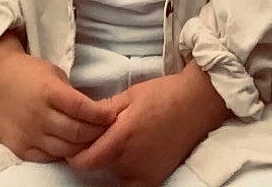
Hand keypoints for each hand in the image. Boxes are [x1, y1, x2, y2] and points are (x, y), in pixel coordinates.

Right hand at [0, 35, 115, 161]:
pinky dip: (63, 153)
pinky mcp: (20, 148)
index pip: (83, 109)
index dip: (101, 115)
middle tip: (107, 130)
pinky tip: (71, 147)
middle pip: (77, 132)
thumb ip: (71, 94)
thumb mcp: (53, 73)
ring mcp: (29, 134)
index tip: (112, 115)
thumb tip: (93, 112)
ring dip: (83, 146)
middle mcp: (39, 115)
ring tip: (93, 141)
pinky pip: (48, 157)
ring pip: (66, 149)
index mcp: (49, 92)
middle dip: (97, 133)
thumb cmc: (27, 72)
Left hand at [69, 63, 228, 186]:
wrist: (196, 104)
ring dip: (111, 162)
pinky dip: (126, 174)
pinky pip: (131, 184)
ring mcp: (144, 175)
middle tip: (102, 135)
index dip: (76, 155)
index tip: (77, 144)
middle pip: (99, 167)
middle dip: (95, 152)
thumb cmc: (163, 95)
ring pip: (114, 175)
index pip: (85, 162)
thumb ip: (104, 111)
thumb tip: (81, 119)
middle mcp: (130, 162)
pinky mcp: (155, 180)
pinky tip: (132, 157)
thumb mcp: (130, 95)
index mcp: (121, 139)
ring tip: (123, 140)